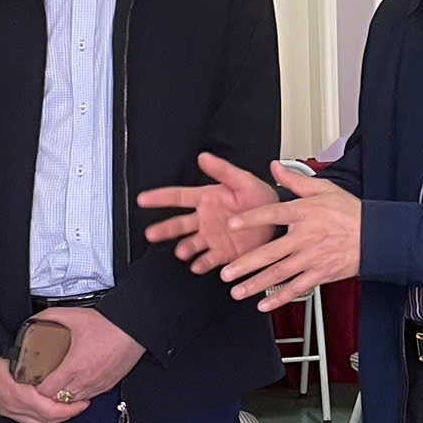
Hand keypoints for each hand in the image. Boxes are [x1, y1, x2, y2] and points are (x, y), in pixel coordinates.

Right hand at [0, 356, 87, 422]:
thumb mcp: (20, 360)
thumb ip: (39, 366)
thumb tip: (59, 365)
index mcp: (21, 396)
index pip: (53, 412)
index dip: (71, 410)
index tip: (82, 402)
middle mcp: (15, 408)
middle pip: (49, 420)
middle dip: (66, 415)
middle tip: (79, 404)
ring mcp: (8, 411)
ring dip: (53, 417)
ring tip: (64, 406)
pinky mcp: (4, 410)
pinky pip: (26, 420)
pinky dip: (39, 416)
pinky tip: (44, 407)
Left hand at [35, 306, 144, 405]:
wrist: (133, 331)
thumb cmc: (108, 325)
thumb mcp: (74, 316)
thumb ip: (50, 316)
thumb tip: (34, 319)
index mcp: (74, 367)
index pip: (47, 391)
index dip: (37, 387)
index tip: (35, 379)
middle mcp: (85, 380)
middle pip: (58, 400)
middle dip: (49, 393)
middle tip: (45, 382)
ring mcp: (97, 385)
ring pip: (73, 402)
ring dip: (64, 395)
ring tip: (59, 383)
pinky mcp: (106, 386)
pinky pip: (88, 397)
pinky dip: (79, 393)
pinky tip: (76, 382)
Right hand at [139, 152, 279, 273]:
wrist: (279, 221)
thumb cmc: (262, 198)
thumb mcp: (243, 180)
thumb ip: (223, 170)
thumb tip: (203, 157)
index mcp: (207, 199)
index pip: (178, 196)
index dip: (159, 197)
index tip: (143, 199)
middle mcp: (206, 218)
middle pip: (178, 224)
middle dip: (163, 229)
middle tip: (151, 233)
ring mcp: (213, 236)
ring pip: (190, 244)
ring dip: (184, 248)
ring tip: (181, 251)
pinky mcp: (223, 252)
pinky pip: (208, 259)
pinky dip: (201, 264)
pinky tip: (197, 265)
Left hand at [221, 163, 361, 308]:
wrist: (376, 235)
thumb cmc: (349, 212)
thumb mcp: (323, 189)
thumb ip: (295, 180)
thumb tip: (275, 167)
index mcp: (304, 213)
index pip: (273, 214)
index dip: (252, 219)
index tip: (233, 223)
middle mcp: (306, 237)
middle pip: (271, 252)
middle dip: (246, 264)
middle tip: (226, 272)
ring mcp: (312, 258)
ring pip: (280, 274)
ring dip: (256, 284)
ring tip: (237, 291)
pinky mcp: (320, 274)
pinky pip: (297, 288)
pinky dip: (280, 299)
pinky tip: (264, 305)